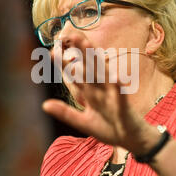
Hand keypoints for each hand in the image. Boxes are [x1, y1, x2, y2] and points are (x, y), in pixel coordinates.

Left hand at [42, 35, 159, 154]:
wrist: (132, 140)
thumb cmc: (109, 129)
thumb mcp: (83, 122)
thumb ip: (65, 113)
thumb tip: (44, 105)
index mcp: (90, 93)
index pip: (76, 76)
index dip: (64, 65)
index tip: (52, 52)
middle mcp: (100, 90)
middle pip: (89, 69)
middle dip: (80, 53)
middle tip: (71, 36)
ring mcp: (113, 96)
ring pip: (103, 75)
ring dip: (95, 61)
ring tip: (88, 45)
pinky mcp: (124, 106)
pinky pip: (120, 95)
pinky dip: (117, 87)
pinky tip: (114, 77)